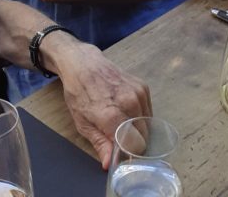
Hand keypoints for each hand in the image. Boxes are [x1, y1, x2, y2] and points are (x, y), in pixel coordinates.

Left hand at [50, 41, 151, 169]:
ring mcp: (138, 93)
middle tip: (119, 138)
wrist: (83, 64)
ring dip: (138, 129)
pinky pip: (148, 111)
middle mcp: (129, 103)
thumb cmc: (79, 93)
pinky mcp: (143, 86)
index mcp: (112, 115)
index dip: (129, 153)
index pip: (135, 146)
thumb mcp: (82, 123)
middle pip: (144, 137)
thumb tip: (110, 165)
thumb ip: (100, 144)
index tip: (121, 153)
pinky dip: (141, 116)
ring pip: (148, 125)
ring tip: (121, 122)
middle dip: (134, 142)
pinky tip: (126, 110)